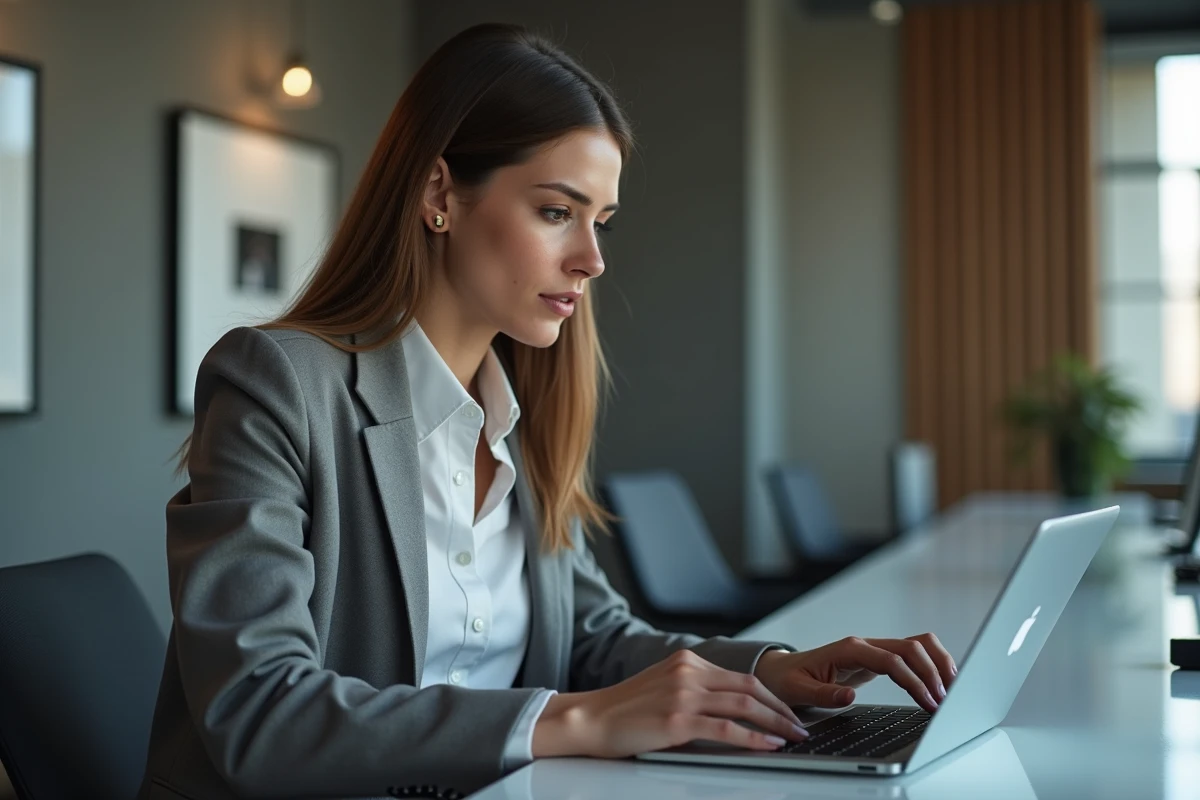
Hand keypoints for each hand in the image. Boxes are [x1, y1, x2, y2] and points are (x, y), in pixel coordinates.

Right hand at [532, 649, 810, 758]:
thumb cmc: (625, 710)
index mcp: (687, 660)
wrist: (590, 719)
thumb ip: (695, 688)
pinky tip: (768, 746)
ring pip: (743, 706)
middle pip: (749, 687)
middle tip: (799, 726)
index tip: (787, 711)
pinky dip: (753, 738)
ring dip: (775, 723)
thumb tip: (733, 708)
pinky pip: (725, 729)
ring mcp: (683, 694)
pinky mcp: (677, 720)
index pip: (741, 676)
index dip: (770, 695)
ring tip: (792, 737)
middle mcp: (688, 672)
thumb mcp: (664, 686)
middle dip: (780, 709)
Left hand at [753, 634, 956, 712]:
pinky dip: (931, 665)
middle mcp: (865, 645)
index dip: (913, 680)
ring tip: (953, 691)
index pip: (892, 660)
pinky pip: (912, 655)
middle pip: (912, 647)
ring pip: (917, 645)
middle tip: (946, 701)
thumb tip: (848, 696)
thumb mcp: (798, 691)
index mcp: (848, 650)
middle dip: (933, 671)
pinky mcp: (879, 658)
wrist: (783, 671)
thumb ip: (822, 695)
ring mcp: (873, 649)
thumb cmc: (789, 680)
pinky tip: (940, 684)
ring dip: (938, 664)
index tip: (928, 702)